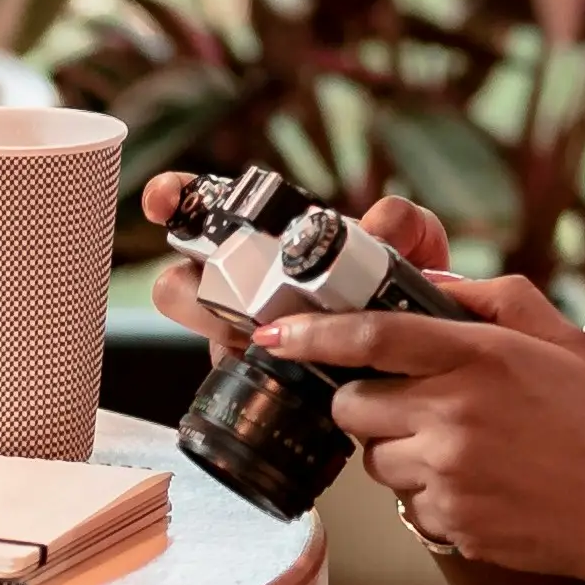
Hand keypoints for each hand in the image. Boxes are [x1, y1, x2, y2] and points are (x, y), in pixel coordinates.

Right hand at [139, 181, 467, 355]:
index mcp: (271, 236)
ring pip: (201, 333)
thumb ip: (403, 224)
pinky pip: (237, 385)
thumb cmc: (405, 287)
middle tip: (236, 300)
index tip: (162, 202)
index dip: (171, 199)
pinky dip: (260, 383)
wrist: (421, 353)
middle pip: (180, 283)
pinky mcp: (258, 382)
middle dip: (193, 290)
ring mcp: (244, 334)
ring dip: (225, 334)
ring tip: (271, 339)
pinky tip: (296, 380)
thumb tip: (380, 225)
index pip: (202, 210)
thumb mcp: (414, 246)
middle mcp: (243, 284)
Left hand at [286, 259, 584, 584]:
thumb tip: (429, 286)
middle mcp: (452, 416)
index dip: (311, 334)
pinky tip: (479, 486)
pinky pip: (405, 505)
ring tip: (461, 449)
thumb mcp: (561, 338)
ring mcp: (446, 476)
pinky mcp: (446, 524)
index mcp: (477, 360)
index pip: (369, 338)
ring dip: (399, 451)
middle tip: (413, 403)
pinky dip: (428, 495)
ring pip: (374, 459)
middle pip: (352, 405)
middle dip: (368, 402)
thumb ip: (493, 298)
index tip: (274, 334)